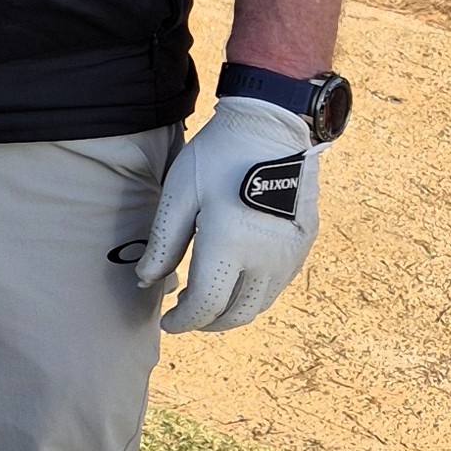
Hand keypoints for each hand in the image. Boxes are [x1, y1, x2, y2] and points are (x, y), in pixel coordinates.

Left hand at [134, 95, 318, 333]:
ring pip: (260, 304)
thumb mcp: (178, 196)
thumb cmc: (217, 157)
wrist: (272, 128)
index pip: (206, 306)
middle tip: (184, 316)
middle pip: (236, 314)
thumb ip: (163, 243)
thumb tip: (146, 282)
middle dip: (206, 323)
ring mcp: (290, 254)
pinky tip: (233, 280)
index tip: (166, 321)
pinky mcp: (303, 244)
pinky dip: (253, 294)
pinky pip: (277, 285)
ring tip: (206, 301)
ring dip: (231, 311)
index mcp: (230, 246)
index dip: (184, 321)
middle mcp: (266, 258)